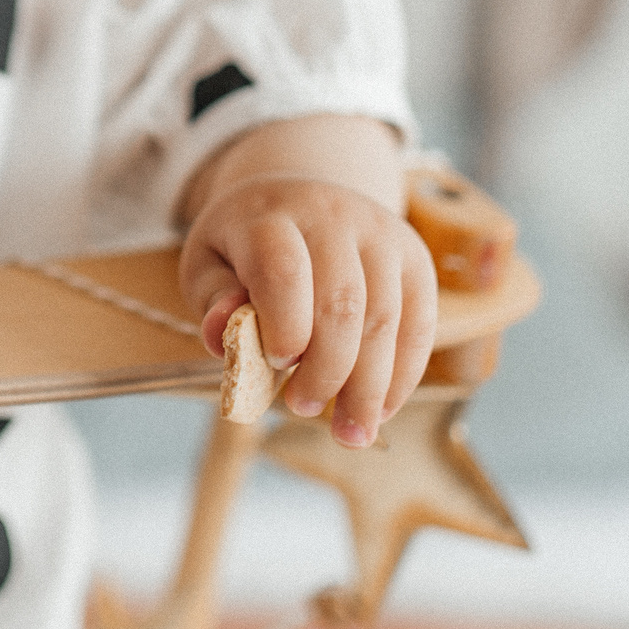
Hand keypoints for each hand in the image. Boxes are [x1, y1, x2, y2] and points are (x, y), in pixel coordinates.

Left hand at [178, 165, 436, 446]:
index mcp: (270, 215)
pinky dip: (403, 374)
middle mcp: (332, 216)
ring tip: (350, 432)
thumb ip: (212, 299)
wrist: (298, 196)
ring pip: (385, 317)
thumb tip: (222, 331)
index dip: (284, 325)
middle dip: (327, 370)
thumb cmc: (245, 245)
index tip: (277, 365)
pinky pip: (419, 322)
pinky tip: (381, 409)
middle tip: (302, 408)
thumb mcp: (209, 262)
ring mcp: (381, 233)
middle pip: (341, 301)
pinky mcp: (414, 257)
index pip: (284, 270)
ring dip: (369, 386)